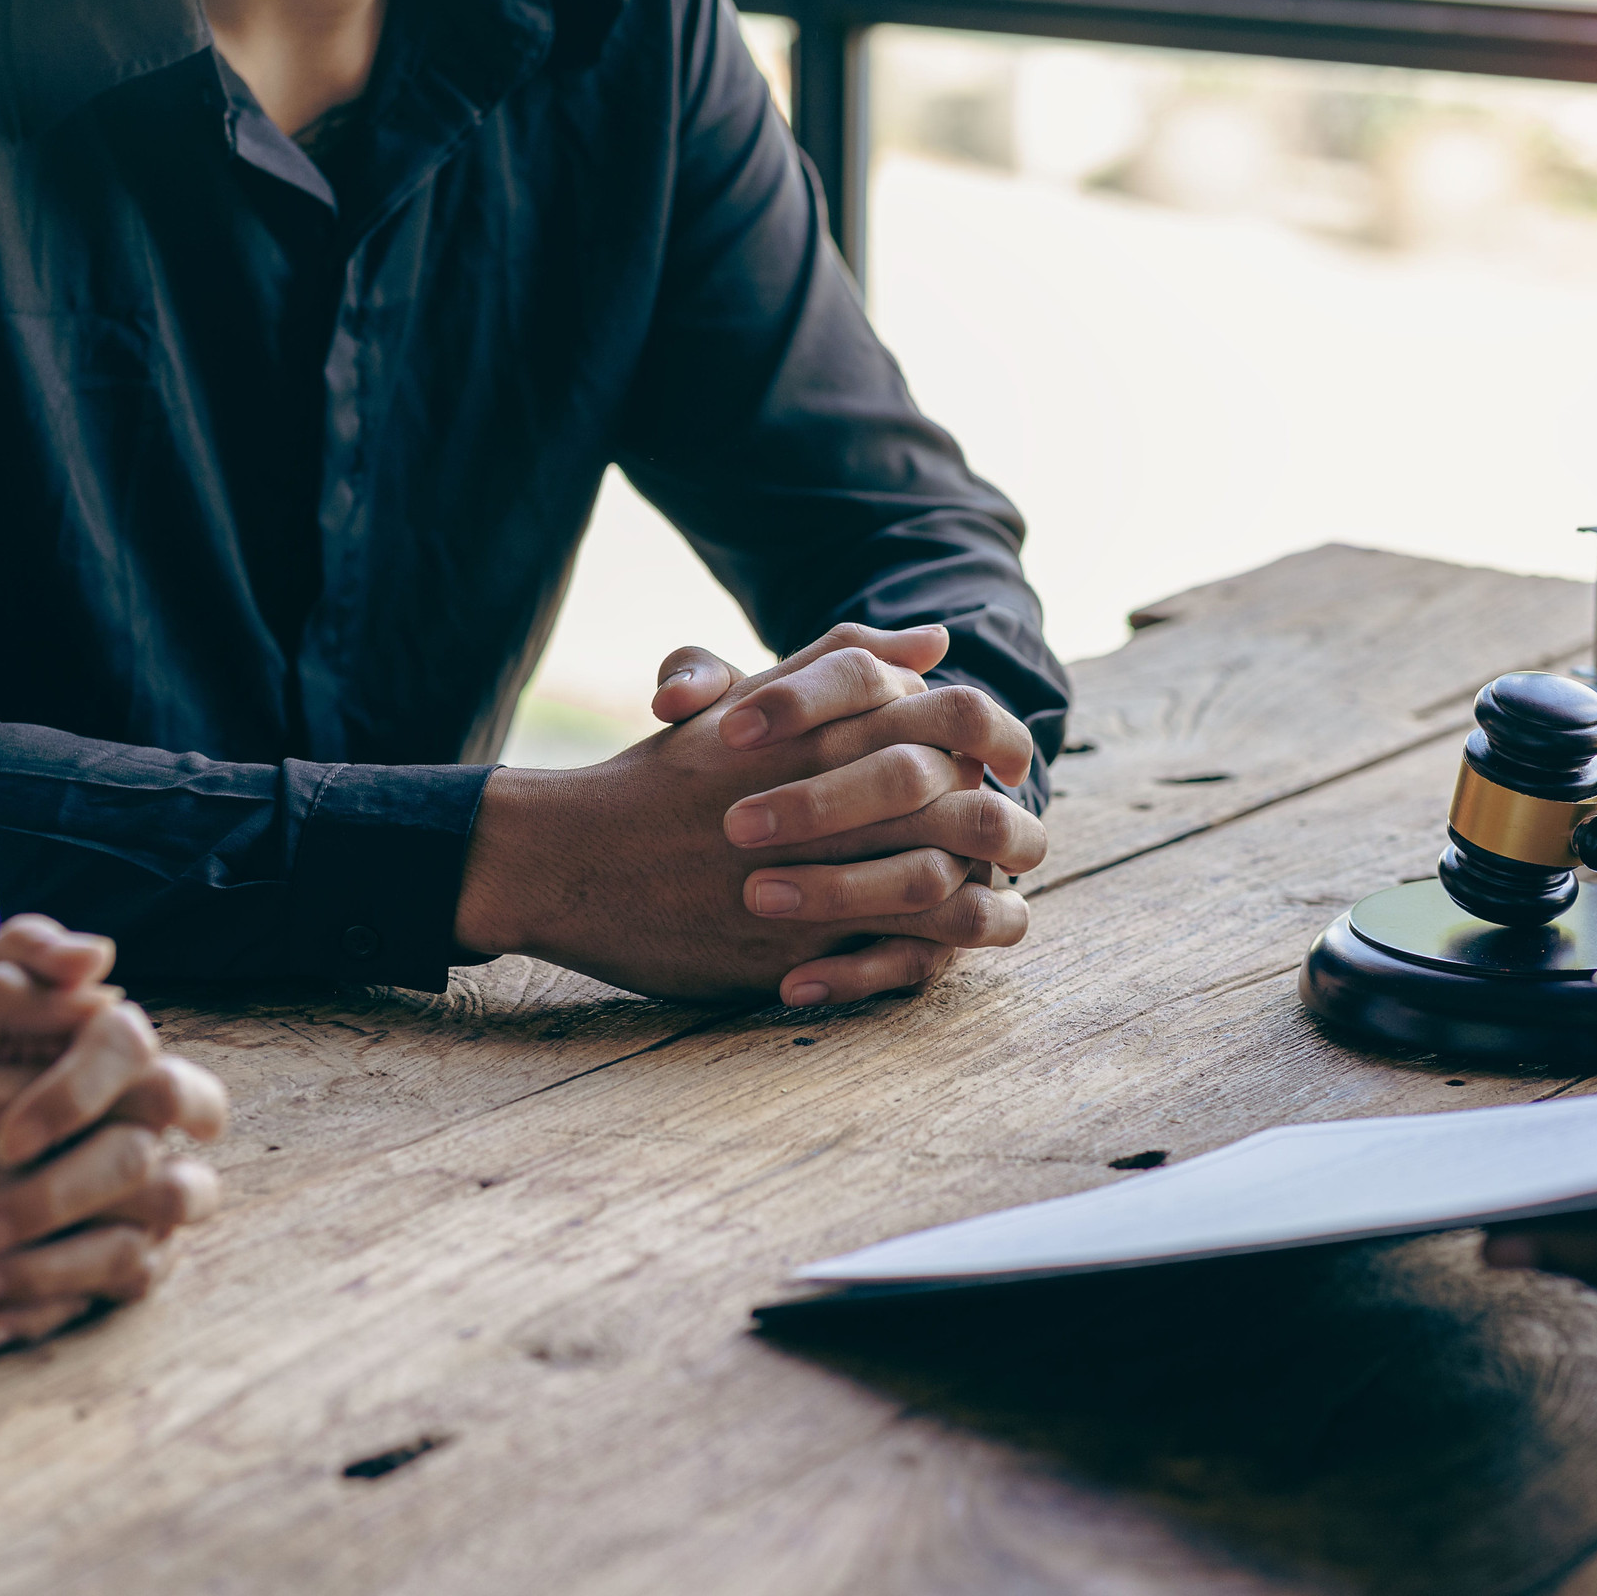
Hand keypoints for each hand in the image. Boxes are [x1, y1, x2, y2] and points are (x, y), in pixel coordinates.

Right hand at [0, 922, 227, 1351]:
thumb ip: (6, 998)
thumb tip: (100, 978)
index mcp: (1, 1108)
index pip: (140, 1094)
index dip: (174, 1095)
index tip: (168, 1101)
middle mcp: (2, 1185)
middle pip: (149, 1176)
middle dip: (170, 1164)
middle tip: (165, 1160)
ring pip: (131, 1250)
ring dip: (151, 1230)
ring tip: (141, 1214)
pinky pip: (80, 1307)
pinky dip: (102, 1285)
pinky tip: (93, 1261)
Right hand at [459, 624, 1044, 1004]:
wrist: (568, 859)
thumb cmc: (660, 776)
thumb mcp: (745, 700)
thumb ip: (840, 662)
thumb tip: (934, 639)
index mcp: (820, 730)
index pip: (950, 721)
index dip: (1000, 739)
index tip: (1013, 763)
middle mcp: (825, 800)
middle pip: (961, 807)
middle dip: (1009, 828)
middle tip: (1028, 843)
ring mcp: (810, 880)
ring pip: (940, 888)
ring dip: (986, 899)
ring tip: (1003, 905)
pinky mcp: (793, 950)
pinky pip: (891, 958)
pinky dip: (934, 956)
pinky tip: (950, 953)